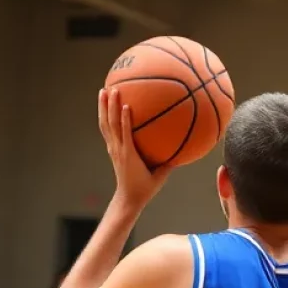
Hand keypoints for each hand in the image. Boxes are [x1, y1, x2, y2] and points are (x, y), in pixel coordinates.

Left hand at [100, 87, 171, 211]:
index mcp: (129, 155)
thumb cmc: (145, 188)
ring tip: (103, 90)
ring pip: (105, 126)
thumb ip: (170, 163)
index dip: (124, 119)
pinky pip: (107, 130)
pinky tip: (107, 105)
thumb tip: (184, 148)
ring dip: (103, 108)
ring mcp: (114, 149)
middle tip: (111, 88)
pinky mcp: (113, 150)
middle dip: (110, 106)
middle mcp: (118, 149)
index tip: (126, 104)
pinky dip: (106, 116)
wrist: (128, 199)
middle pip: (111, 125)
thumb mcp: (160, 176)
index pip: (125, 134)